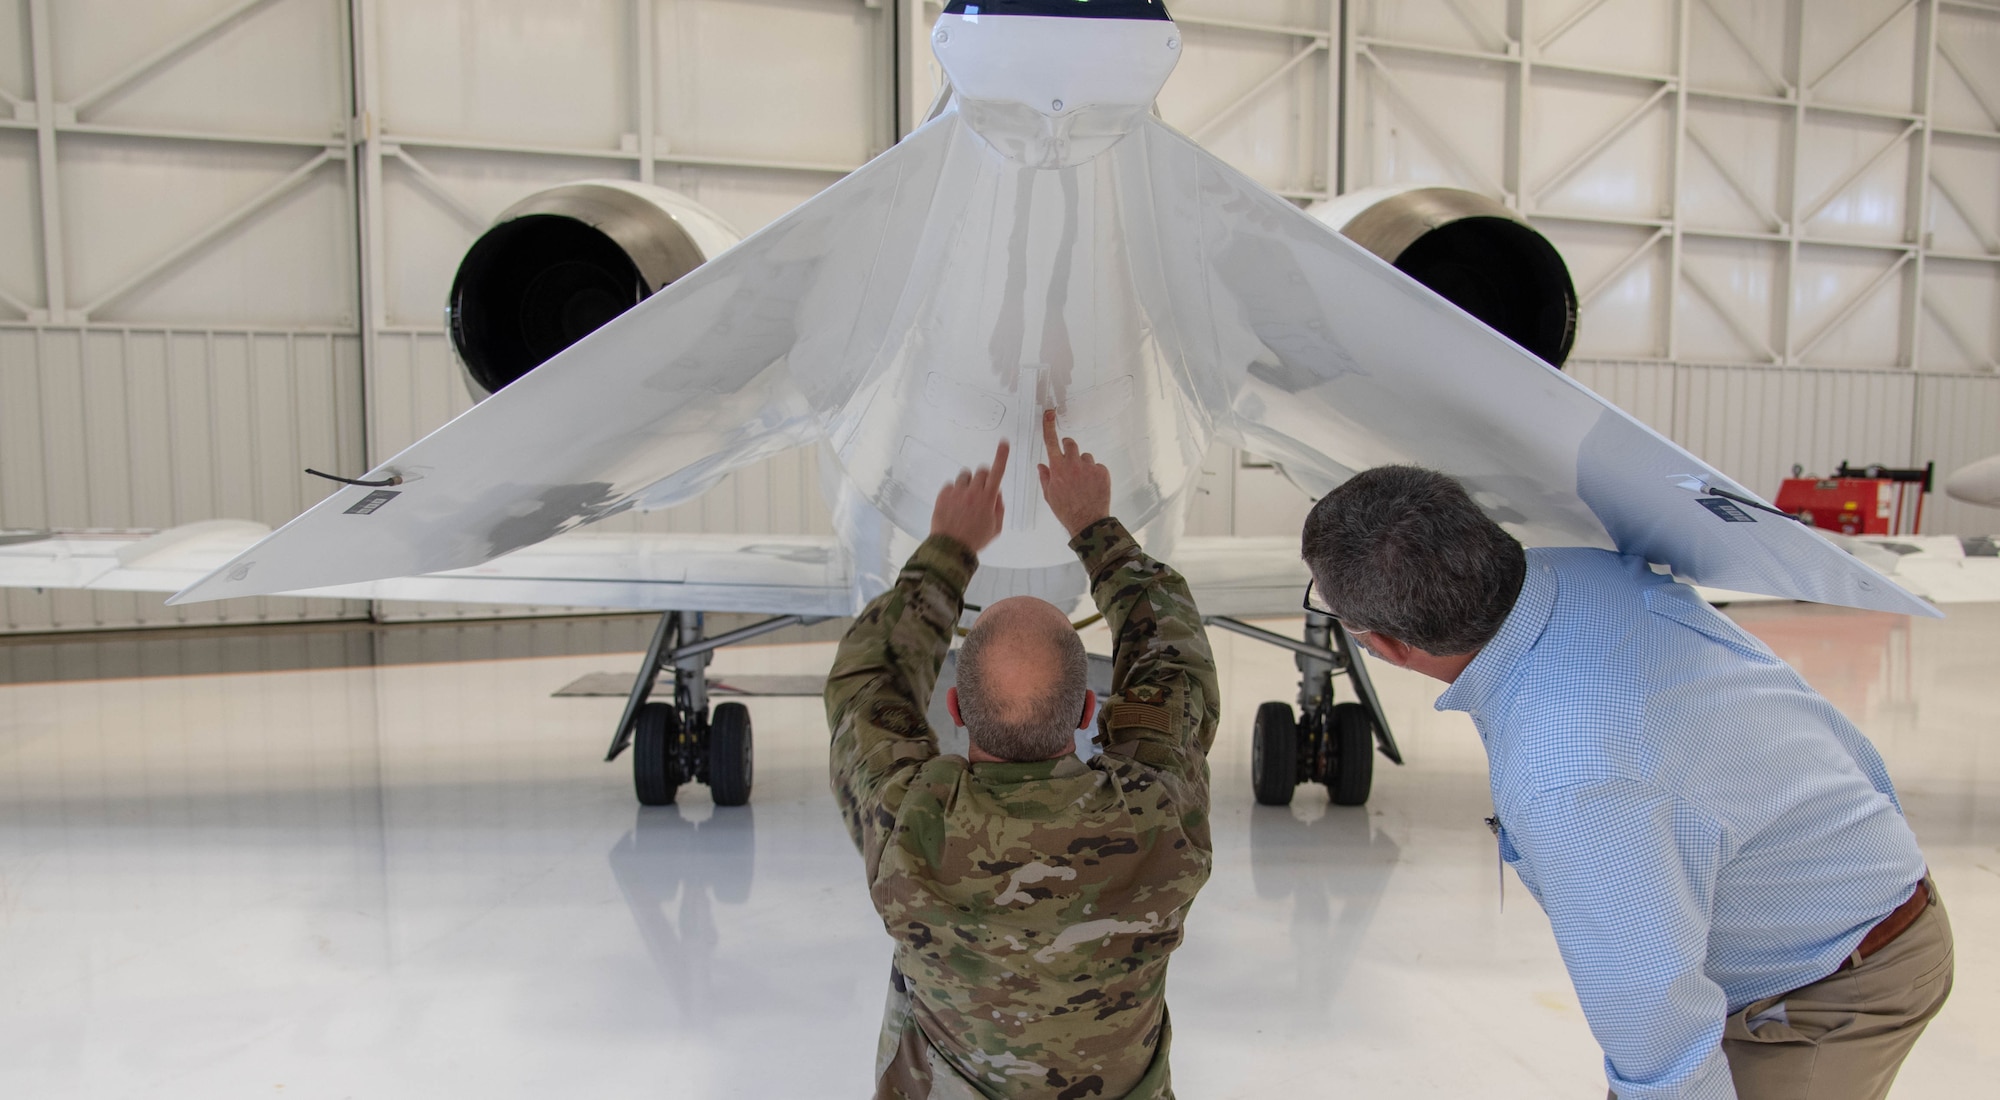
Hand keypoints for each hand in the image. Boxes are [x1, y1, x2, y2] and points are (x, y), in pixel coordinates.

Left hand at [930, 439, 1010, 552]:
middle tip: (980, 490)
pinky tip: (954, 505)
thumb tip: (996, 493)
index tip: (1004, 443)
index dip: (1002, 456)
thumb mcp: (996, 528)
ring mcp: (957, 492)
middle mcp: (973, 491)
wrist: (951, 547)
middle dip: (983, 478)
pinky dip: (953, 492)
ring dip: (967, 483)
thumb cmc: (975, 539)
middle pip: (980, 471)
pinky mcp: (943, 495)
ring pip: (965, 475)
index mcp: (988, 498)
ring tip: (965, 499)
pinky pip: (950, 485)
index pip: (997, 472)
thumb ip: (999, 507)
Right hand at [1037, 409, 1110, 537]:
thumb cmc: (1067, 511)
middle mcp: (1073, 464)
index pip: (1051, 442)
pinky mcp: (1102, 472)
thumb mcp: (1049, 496)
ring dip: (1082, 464)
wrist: (1087, 522)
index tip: (1049, 414)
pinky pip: (1097, 466)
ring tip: (1082, 481)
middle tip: (1069, 460)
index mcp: (1057, 469)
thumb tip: (1042, 466)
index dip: (1049, 427)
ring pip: (1085, 456)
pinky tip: (1092, 486)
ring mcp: (1089, 467)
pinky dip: (1094, 473)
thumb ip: (1045, 477)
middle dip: (1069, 447)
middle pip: (1070, 443)